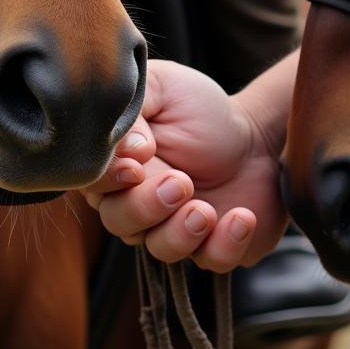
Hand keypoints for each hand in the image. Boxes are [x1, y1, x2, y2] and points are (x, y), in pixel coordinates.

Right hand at [80, 59, 291, 270]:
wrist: (256, 135)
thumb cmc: (200, 110)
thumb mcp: (164, 87)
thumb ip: (136, 105)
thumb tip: (130, 147)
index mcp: (116, 166)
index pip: (93, 183)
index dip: (109, 180)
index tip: (136, 166)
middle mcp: (135, 204)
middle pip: (119, 222)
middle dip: (146, 207)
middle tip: (180, 183)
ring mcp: (173, 230)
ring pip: (160, 249)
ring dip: (181, 233)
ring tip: (206, 209)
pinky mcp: (213, 247)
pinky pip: (211, 261)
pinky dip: (226, 244)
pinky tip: (241, 217)